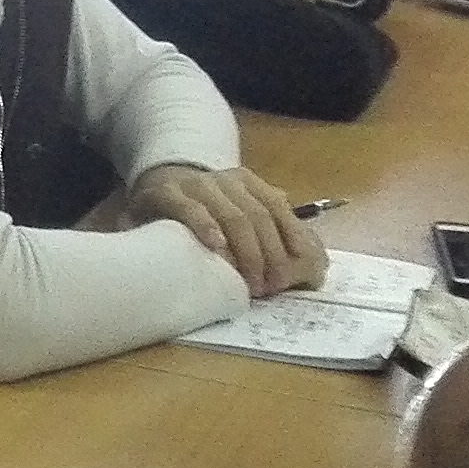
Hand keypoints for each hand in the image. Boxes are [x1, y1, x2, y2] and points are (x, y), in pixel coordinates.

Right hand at [122, 163, 323, 296]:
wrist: (154, 190)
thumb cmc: (204, 214)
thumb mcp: (240, 215)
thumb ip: (272, 232)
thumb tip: (314, 265)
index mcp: (249, 183)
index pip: (279, 209)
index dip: (291, 242)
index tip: (295, 276)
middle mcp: (225, 179)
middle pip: (258, 216)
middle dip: (268, 255)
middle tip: (269, 288)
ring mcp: (196, 184)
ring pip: (232, 215)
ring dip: (245, 252)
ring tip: (247, 282)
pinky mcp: (166, 193)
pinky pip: (190, 208)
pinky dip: (206, 226)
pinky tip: (216, 246)